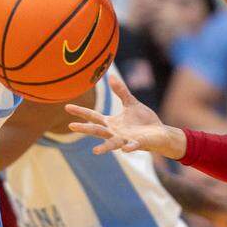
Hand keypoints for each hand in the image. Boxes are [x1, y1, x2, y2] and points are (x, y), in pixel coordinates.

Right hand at [66, 74, 186, 159]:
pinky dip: (129, 147)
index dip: (80, 111)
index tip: (67, 107)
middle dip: (84, 129)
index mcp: (111, 123)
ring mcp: (125, 139)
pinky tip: (125, 149)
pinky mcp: (138, 143)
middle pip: (96, 130)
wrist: (160, 133)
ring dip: (104, 147)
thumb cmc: (144, 120)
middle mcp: (115, 132)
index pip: (92, 116)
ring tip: (95, 151)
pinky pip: (132, 146)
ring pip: (112, 143)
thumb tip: (110, 75)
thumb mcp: (131, 103)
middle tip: (70, 126)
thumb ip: (121, 91)